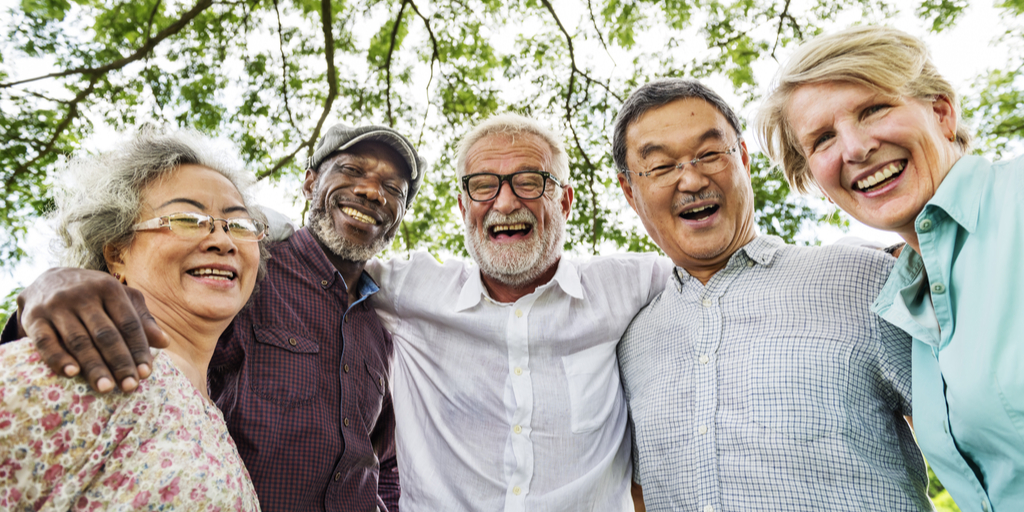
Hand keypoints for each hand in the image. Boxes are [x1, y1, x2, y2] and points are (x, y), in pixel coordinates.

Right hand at [17, 267, 169, 392]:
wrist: (45, 280)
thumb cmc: (92, 295)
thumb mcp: (119, 298)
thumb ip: (141, 319)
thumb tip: (165, 342)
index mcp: (109, 288)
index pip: (128, 323)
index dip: (139, 349)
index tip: (146, 373)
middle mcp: (82, 295)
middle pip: (106, 333)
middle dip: (120, 362)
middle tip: (130, 386)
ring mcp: (56, 306)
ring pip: (79, 340)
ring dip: (94, 366)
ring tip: (107, 388)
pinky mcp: (33, 318)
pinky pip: (46, 342)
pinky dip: (58, 358)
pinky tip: (72, 374)